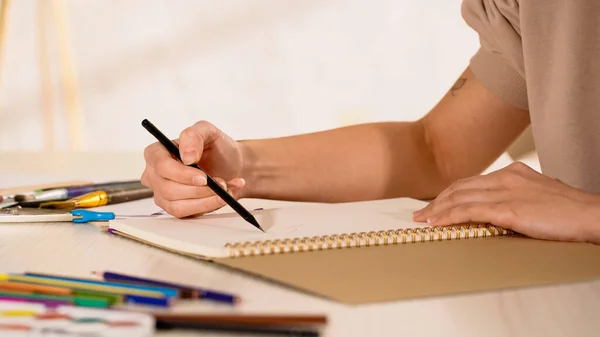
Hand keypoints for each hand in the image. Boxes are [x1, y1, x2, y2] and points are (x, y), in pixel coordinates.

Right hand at [141, 121, 245, 217]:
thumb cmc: (216, 147)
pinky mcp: (176, 208)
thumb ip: (194, 135)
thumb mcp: (208, 131)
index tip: (203, 177)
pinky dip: (210, 206)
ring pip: (177, 206)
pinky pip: (188, 214)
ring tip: (227, 189)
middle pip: (168, 189)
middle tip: (222, 184)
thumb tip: (186, 156)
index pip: (160, 165)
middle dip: (198, 190)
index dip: (181, 173)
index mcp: (156, 153)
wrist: (231, 165)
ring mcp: (163, 194)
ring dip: (206, 200)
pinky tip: (225, 196)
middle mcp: (155, 175)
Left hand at [412, 162, 599, 243]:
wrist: (591, 215)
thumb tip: (495, 214)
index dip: (449, 195)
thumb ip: (514, 200)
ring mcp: (506, 191)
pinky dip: (448, 216)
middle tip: (419, 214)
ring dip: (437, 210)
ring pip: (460, 198)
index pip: (470, 183)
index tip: (434, 205)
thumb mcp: (536, 199)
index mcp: (512, 173)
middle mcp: (505, 178)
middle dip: (437, 202)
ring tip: (422, 220)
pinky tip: (436, 223)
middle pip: (460, 188)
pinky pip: (468, 211)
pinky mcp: (508, 208)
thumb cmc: (568, 212)